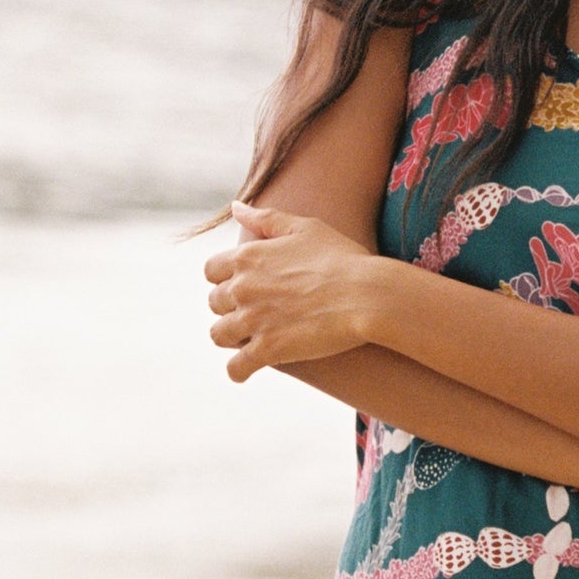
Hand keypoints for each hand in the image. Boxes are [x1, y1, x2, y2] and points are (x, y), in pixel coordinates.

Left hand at [203, 203, 386, 380]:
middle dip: (230, 307)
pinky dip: (238, 370)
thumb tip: (236, 208)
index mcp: (247, 257)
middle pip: (215, 302)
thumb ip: (266, 218)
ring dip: (231, 337)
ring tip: (248, 340)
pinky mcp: (268, 350)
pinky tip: (246, 370)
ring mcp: (253, 320)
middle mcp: (242, 288)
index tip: (241, 285)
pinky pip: (236, 367)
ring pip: (219, 335)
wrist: (366, 295)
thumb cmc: (342, 258)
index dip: (224, 278)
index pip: (211, 270)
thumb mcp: (305, 227)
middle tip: (252, 312)